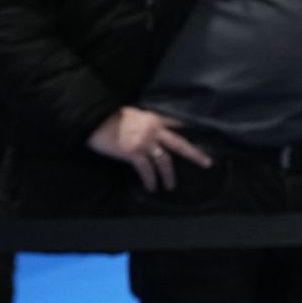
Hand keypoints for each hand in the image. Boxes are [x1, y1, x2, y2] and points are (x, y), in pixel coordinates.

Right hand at [86, 106, 211, 192]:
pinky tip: (152, 187)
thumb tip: (151, 129)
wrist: (94, 120)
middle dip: (194, 154)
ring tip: (171, 186)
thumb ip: (147, 122)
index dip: (192, 127)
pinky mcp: (133, 153)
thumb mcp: (135, 114)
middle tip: (207, 163)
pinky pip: (146, 170)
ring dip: (168, 175)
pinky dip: (150, 180)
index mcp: (155, 119)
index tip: (206, 131)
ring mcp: (144, 142)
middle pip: (179, 144)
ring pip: (164, 161)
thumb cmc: (112, 117)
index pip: (178, 122)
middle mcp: (154, 130)